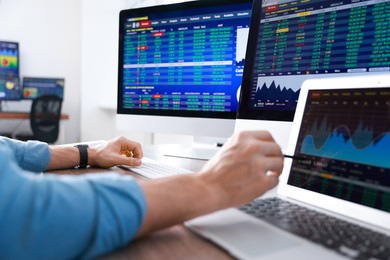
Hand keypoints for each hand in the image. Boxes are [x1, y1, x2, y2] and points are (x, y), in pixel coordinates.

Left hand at [88, 136, 142, 167]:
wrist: (91, 157)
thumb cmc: (100, 156)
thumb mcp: (115, 160)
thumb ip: (128, 161)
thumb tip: (138, 162)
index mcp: (122, 141)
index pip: (137, 146)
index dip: (139, 154)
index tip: (138, 162)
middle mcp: (122, 141)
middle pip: (135, 148)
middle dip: (136, 156)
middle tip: (135, 163)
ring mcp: (120, 145)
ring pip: (132, 150)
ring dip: (132, 157)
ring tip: (129, 163)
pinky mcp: (118, 149)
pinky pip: (127, 152)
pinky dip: (128, 157)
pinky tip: (124, 161)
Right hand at [136, 130, 282, 236]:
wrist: (206, 189)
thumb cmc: (214, 173)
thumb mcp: (228, 149)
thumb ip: (245, 147)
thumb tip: (262, 150)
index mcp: (242, 137)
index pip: (268, 135)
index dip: (271, 145)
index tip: (271, 151)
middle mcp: (251, 148)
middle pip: (277, 149)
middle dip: (276, 158)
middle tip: (273, 166)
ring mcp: (257, 164)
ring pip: (279, 164)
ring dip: (276, 171)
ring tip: (268, 176)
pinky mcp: (261, 181)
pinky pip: (275, 180)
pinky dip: (271, 183)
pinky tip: (262, 185)